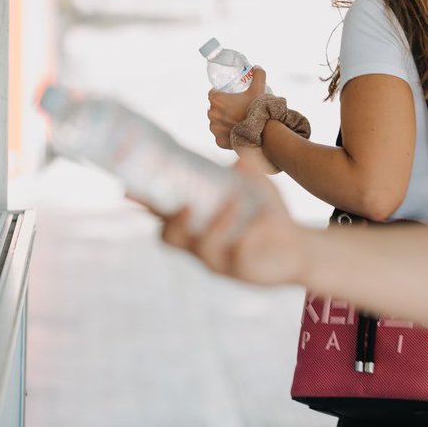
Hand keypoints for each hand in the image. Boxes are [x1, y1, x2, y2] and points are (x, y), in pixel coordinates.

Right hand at [157, 156, 307, 286]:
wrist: (299, 247)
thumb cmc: (267, 215)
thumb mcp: (256, 188)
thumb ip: (246, 169)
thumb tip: (241, 154)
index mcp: (197, 225)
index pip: (163, 215)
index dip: (144, 202)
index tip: (128, 188)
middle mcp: (201, 246)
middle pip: (170, 238)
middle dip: (172, 220)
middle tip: (185, 203)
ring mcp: (221, 261)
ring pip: (203, 247)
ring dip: (217, 222)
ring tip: (234, 202)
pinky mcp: (243, 272)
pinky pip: (239, 254)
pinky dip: (250, 232)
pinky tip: (264, 220)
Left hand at [207, 67, 267, 149]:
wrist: (262, 132)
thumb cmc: (257, 109)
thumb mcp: (258, 88)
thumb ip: (258, 75)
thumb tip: (257, 67)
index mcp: (217, 100)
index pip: (213, 94)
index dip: (220, 94)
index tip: (230, 96)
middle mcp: (212, 114)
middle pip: (214, 108)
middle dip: (222, 108)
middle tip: (235, 109)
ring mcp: (214, 129)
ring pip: (216, 122)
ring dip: (223, 121)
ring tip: (235, 121)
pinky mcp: (218, 141)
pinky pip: (220, 136)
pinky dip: (226, 134)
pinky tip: (235, 132)